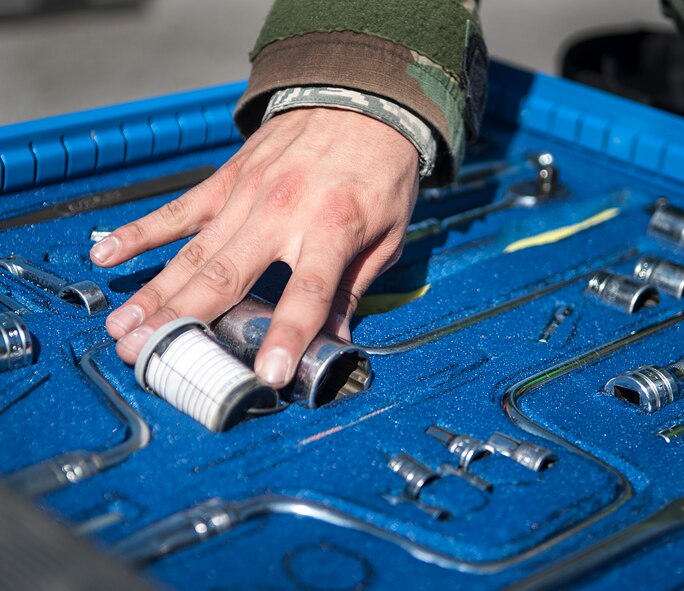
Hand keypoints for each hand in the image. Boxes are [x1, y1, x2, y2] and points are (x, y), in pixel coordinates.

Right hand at [90, 107, 419, 386]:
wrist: (364, 99)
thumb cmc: (381, 172)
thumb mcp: (387, 235)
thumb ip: (354, 289)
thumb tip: (334, 342)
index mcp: (332, 230)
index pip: (306, 294)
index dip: (288, 336)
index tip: (269, 375)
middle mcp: (282, 213)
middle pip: (228, 277)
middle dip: (185, 321)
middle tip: (146, 358)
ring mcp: (248, 195)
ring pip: (194, 253)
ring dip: (155, 293)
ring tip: (122, 328)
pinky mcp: (227, 179)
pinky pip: (179, 210)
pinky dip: (141, 231)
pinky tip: (106, 254)